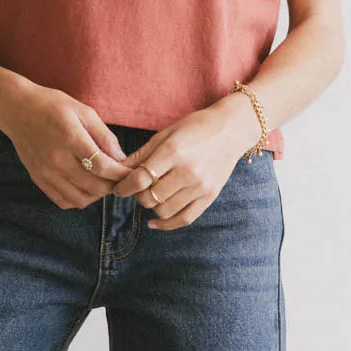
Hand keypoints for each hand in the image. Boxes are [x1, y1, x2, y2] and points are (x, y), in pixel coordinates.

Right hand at [0, 85, 131, 208]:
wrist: (17, 109)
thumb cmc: (53, 106)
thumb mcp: (83, 112)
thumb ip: (104, 136)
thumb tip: (121, 159)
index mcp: (71, 138)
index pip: (102, 167)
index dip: (121, 173)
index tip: (129, 171)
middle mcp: (57, 159)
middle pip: (94, 187)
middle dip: (112, 185)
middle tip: (118, 178)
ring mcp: (45, 172)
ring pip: (80, 199)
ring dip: (96, 195)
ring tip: (102, 182)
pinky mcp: (38, 179)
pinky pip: (63, 201)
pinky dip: (78, 199)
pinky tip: (84, 187)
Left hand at [111, 98, 261, 230]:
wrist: (232, 129)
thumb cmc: (196, 126)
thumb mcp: (167, 133)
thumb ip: (142, 154)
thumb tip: (118, 169)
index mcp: (173, 152)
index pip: (139, 179)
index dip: (123, 187)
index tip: (118, 188)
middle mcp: (187, 171)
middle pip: (149, 198)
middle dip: (136, 196)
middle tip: (135, 189)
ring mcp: (200, 186)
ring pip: (164, 211)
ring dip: (151, 207)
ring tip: (150, 196)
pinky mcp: (210, 196)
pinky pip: (185, 219)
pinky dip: (166, 224)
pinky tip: (154, 221)